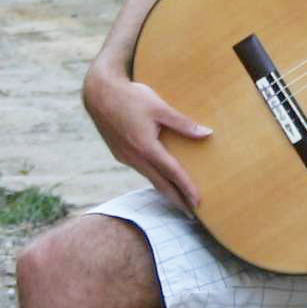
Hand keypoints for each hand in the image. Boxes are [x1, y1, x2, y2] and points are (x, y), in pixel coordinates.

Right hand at [83, 70, 211, 211]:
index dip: (186, 189)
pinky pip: (139, 170)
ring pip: (148, 178)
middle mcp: (134, 157)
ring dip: (164, 190)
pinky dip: (152, 177)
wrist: (99, 93)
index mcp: (146, 147)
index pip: (172, 173)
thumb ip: (183, 124)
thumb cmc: (131, 97)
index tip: (198, 203)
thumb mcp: (160, 108)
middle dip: (176, 200)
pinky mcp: (119, 153)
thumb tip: (207, 133)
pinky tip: (159, 177)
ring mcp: (124, 157)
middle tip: (190, 214)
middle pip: (160, 184)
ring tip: (178, 199)